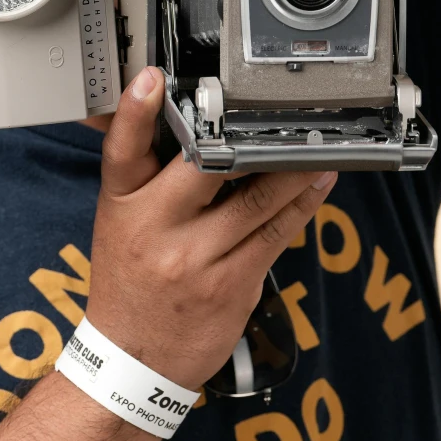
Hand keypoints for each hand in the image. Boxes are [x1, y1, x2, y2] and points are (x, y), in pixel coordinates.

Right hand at [81, 67, 335, 391]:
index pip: (122, 151)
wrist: (134, 362)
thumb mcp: (121, 223)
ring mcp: (196, 258)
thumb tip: (183, 128)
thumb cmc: (130, 283)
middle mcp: (156, 229)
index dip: (135, 111)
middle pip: (205, 167)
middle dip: (244, 136)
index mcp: (123, 206)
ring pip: (257, 198)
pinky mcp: (232, 283)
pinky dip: (303, 201)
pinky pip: (277, 232)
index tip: (153, 79)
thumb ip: (148, 177)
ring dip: (295, 166)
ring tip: (318, 140)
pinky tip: (319, 180)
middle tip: (276, 106)